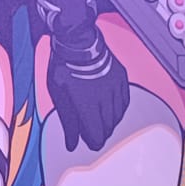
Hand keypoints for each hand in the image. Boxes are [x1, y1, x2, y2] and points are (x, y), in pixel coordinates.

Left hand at [44, 29, 129, 150]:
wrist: (78, 41)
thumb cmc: (64, 68)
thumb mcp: (59, 97)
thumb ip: (68, 122)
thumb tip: (72, 144)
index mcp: (87, 105)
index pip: (97, 135)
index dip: (93, 142)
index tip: (90, 142)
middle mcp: (104, 98)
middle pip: (108, 128)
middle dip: (100, 133)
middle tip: (92, 131)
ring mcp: (115, 88)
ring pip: (117, 116)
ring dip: (110, 122)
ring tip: (100, 120)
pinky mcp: (122, 79)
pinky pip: (124, 101)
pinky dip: (119, 109)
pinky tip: (112, 109)